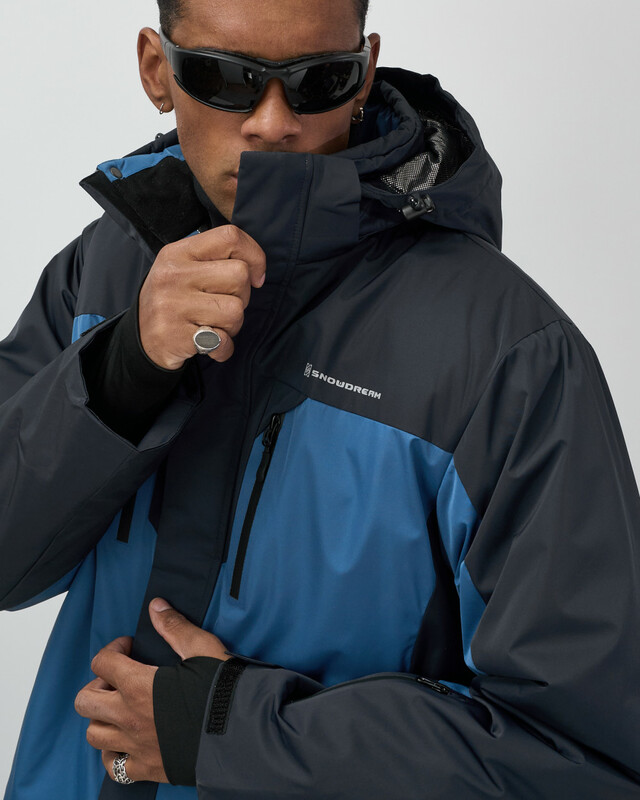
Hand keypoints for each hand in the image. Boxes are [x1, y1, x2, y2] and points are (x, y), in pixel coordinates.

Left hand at [75, 598, 230, 783]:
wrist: (243, 732)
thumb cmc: (223, 689)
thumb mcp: (202, 648)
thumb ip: (174, 627)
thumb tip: (156, 606)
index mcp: (138, 685)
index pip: (102, 662)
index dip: (113, 649)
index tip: (129, 648)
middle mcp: (129, 717)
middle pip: (86, 701)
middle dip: (98, 684)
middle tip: (120, 679)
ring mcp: (135, 746)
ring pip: (93, 734)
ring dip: (103, 718)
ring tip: (123, 709)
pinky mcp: (146, 769)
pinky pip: (112, 766)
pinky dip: (114, 753)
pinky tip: (129, 740)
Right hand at [138, 225, 265, 369]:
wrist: (142, 339)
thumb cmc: (174, 300)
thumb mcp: (184, 268)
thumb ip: (215, 260)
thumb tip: (256, 270)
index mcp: (178, 252)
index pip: (230, 237)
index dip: (254, 256)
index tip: (256, 277)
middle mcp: (174, 275)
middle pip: (239, 275)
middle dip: (243, 296)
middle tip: (224, 305)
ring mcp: (173, 305)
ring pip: (236, 310)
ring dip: (233, 324)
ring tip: (214, 325)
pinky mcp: (177, 335)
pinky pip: (223, 341)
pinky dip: (223, 348)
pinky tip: (209, 344)